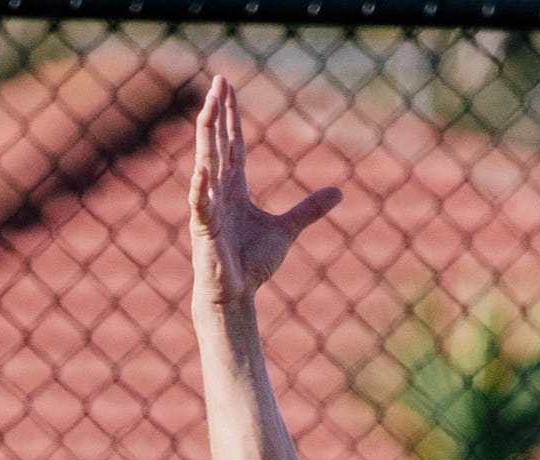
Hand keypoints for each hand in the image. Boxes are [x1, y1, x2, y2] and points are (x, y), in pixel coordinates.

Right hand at [190, 75, 339, 312]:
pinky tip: (200, 170)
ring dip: (206, 137)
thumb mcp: (287, 229)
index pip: (233, 144)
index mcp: (235, 189)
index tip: (227, 88)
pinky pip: (201, 206)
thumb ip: (310, 209)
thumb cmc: (252, 264)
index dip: (231, 116)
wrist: (236, 295)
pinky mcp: (204, 231)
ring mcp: (209, 209)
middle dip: (216, 114)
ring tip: (207, 109)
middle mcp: (218, 192)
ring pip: (206, 165)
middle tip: (217, 82)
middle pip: (217, 145)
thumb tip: (339, 192)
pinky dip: (200, 189)